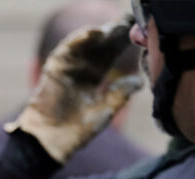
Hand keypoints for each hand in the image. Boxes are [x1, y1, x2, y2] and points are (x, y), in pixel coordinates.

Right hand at [5, 16, 143, 162]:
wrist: (52, 143)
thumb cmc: (77, 131)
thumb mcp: (106, 110)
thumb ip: (121, 94)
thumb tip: (140, 80)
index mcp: (94, 77)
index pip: (111, 53)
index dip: (124, 41)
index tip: (141, 29)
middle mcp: (81, 69)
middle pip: (99, 44)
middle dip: (115, 31)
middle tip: (132, 18)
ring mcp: (66, 67)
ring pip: (84, 44)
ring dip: (99, 32)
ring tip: (117, 25)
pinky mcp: (54, 70)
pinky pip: (65, 50)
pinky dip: (78, 40)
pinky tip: (94, 33)